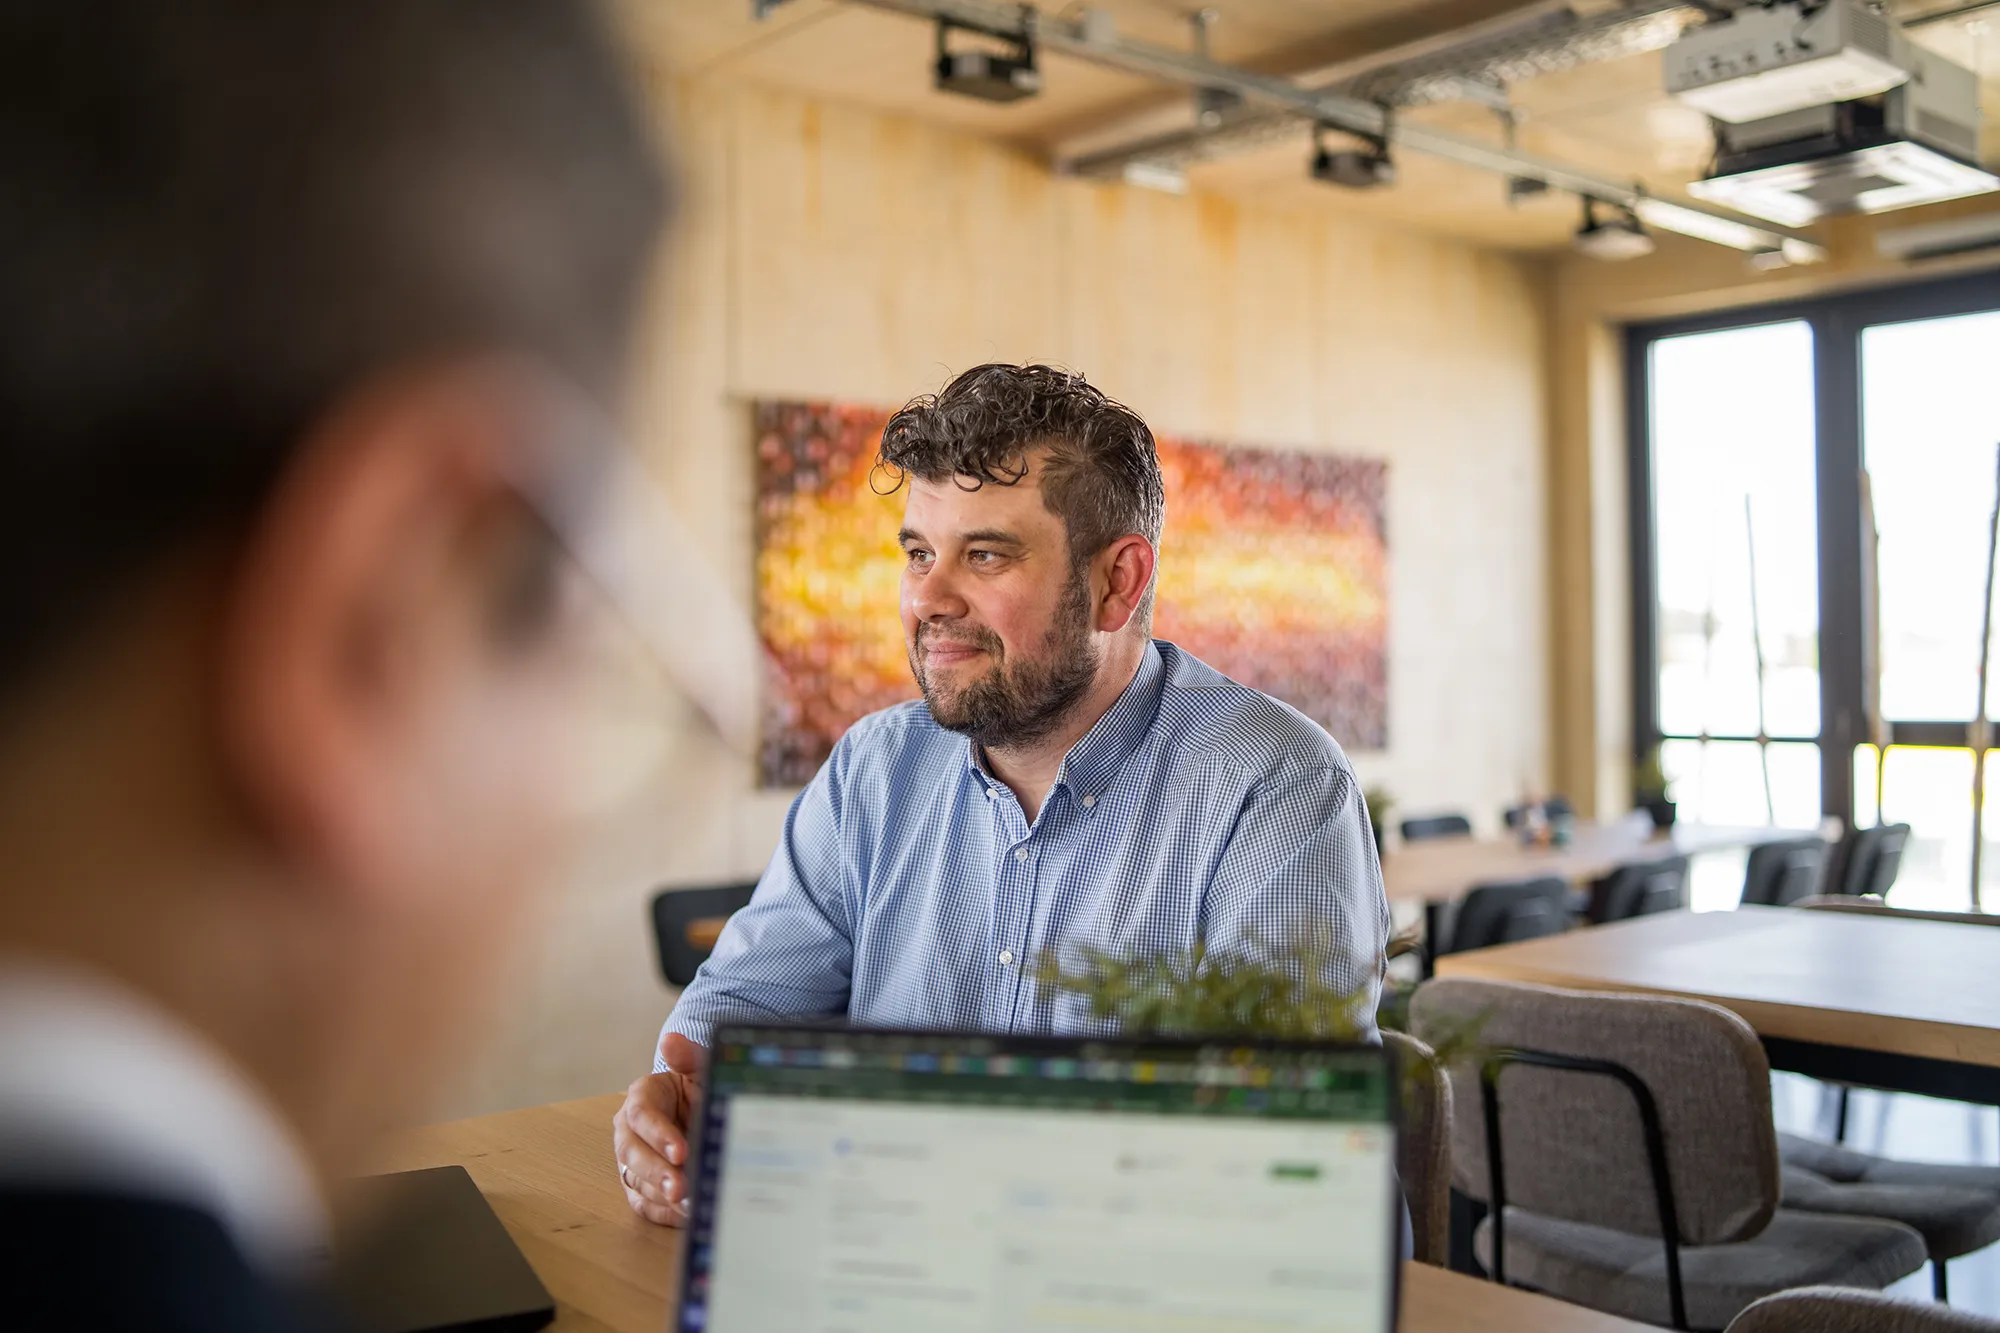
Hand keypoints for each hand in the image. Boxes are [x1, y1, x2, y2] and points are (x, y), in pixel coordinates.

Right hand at [612, 1031, 705, 1225]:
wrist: (708, 1111)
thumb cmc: (703, 1088)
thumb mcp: (702, 1070)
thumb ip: (688, 1056)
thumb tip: (670, 1040)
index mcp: (642, 1096)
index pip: (642, 1114)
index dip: (659, 1134)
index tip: (681, 1150)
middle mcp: (630, 1129)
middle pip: (632, 1152)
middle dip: (656, 1172)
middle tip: (681, 1188)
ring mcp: (633, 1159)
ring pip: (637, 1181)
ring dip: (661, 1196)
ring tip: (691, 1204)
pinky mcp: (640, 1185)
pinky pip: (644, 1204)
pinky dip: (664, 1212)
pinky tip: (685, 1215)